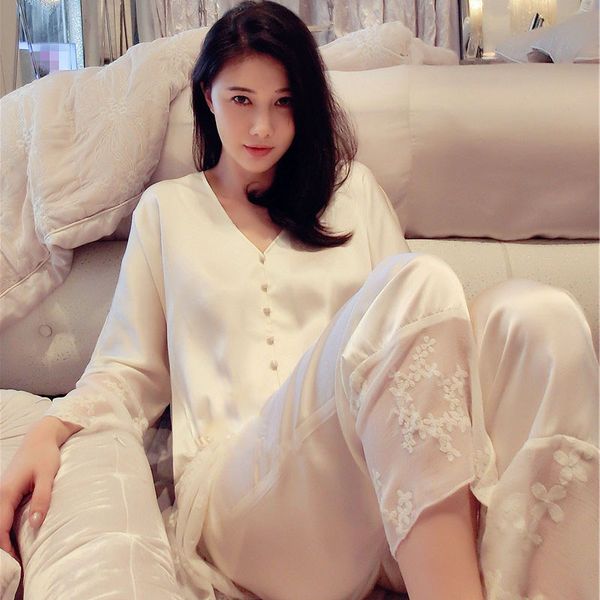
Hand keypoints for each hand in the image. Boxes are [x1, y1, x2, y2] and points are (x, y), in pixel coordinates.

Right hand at [0, 417, 76, 559]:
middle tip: (14, 565)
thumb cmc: (45, 455)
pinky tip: (14, 539)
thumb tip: (35, 524)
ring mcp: (2, 493)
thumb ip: (42, 499)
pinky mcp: (7, 492)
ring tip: (14, 557)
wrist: (40, 437)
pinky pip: (2, 515)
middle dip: (2, 547)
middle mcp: (0, 494)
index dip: (5, 548)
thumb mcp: (47, 476)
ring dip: (3, 538)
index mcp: (6, 492)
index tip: (15, 564)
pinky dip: (5, 528)